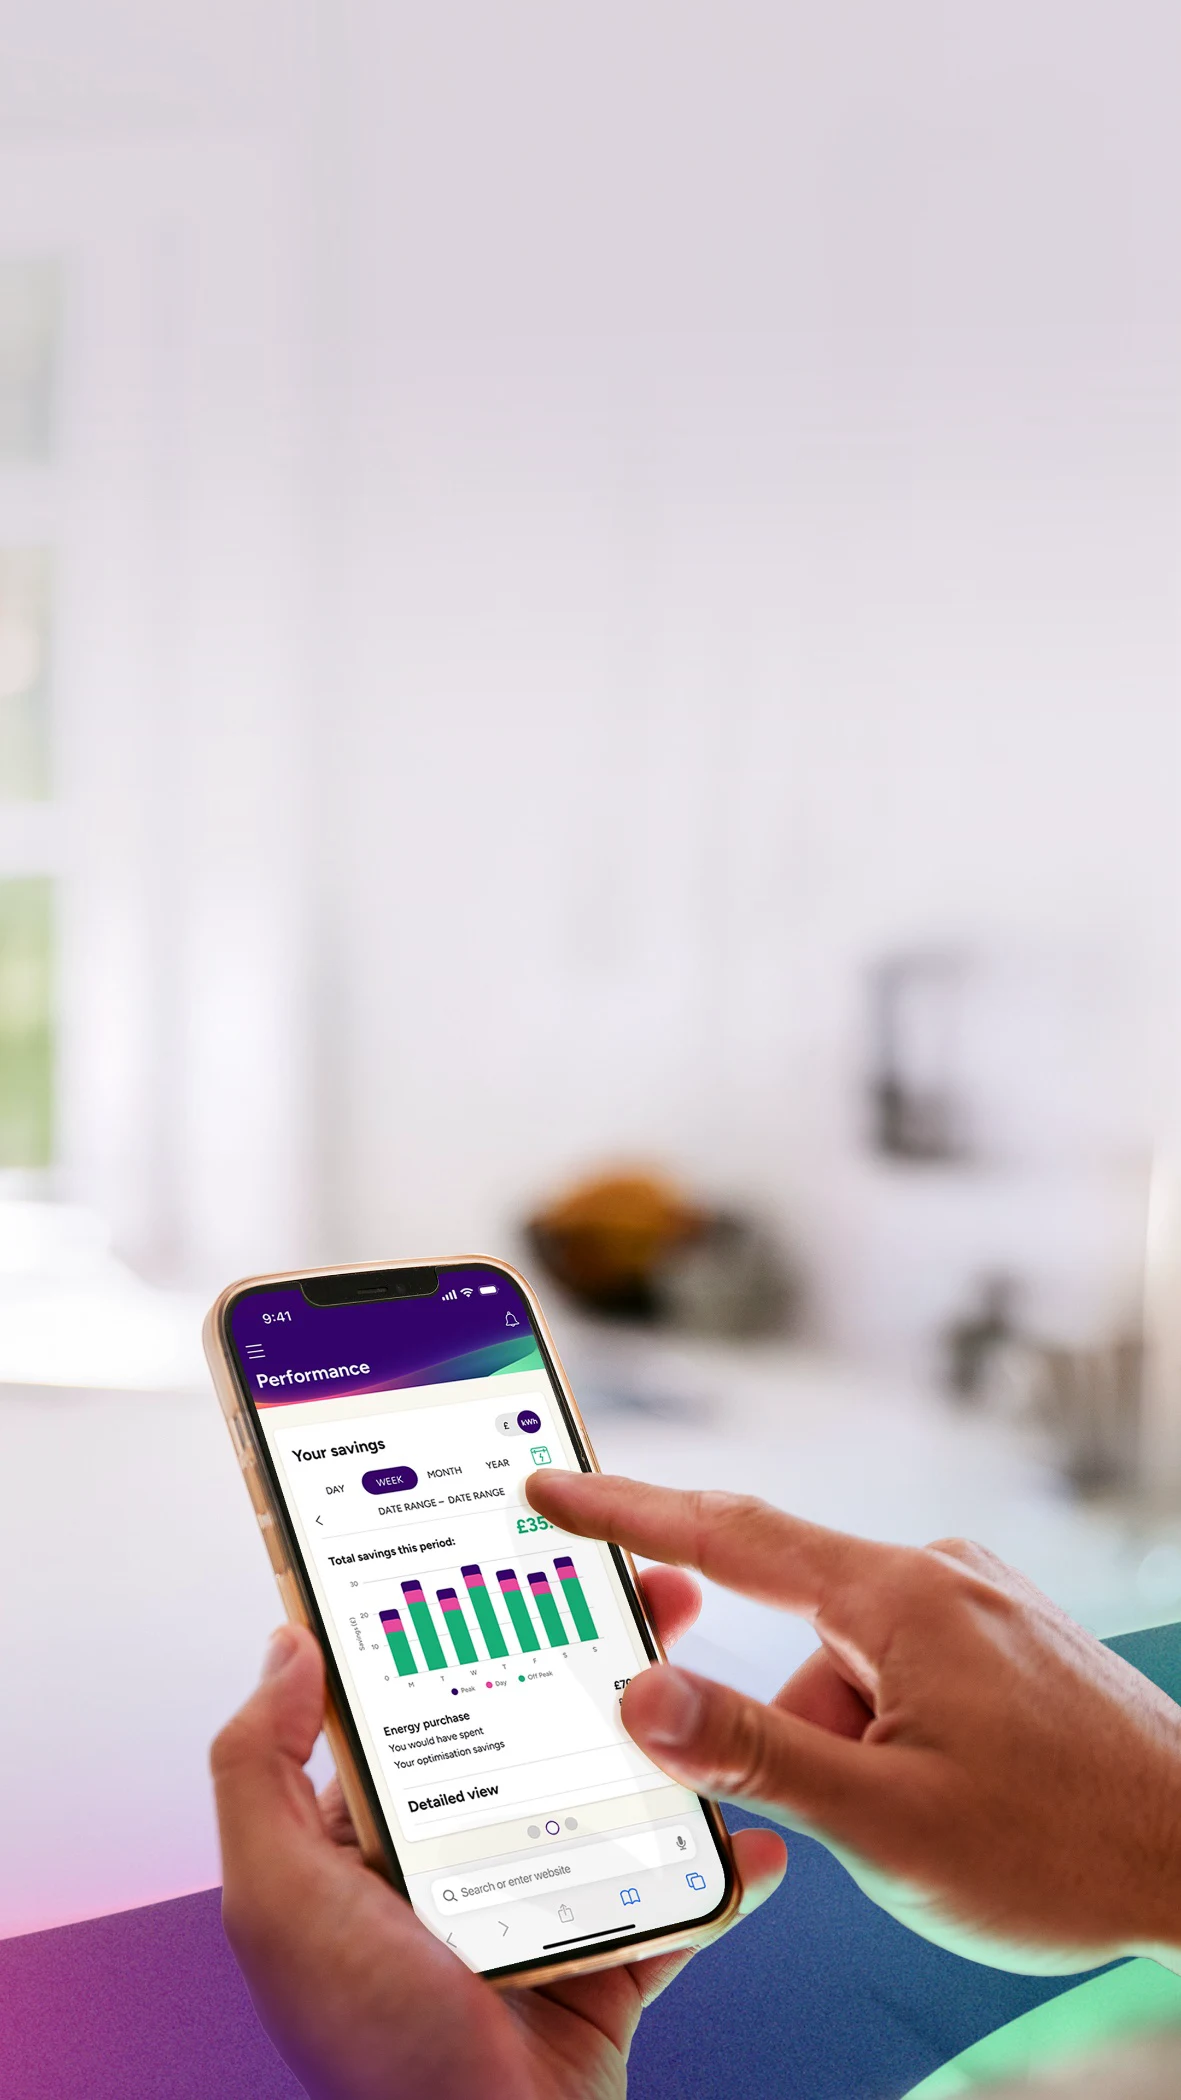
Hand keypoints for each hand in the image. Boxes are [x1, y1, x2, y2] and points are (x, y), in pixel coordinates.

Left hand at [211, 1568, 784, 2099]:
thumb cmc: (372, 2049)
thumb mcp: (278, 1898)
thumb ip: (257, 1770)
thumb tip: (286, 1643)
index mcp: (372, 1837)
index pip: (419, 1698)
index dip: (466, 1620)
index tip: (518, 1554)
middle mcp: (454, 1861)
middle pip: (535, 1726)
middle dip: (594, 1656)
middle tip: (648, 1596)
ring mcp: (538, 1906)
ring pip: (613, 1792)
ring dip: (666, 1738)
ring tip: (708, 1687)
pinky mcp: (608, 1959)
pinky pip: (674, 1900)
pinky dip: (719, 1871)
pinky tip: (750, 1834)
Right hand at [526, 1469, 1180, 1975]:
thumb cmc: (1065, 1849)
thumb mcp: (886, 1820)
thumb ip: (753, 1751)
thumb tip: (640, 1695)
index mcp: (898, 1595)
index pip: (728, 1532)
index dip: (624, 1511)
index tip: (549, 1489)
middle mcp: (938, 1575)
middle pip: (794, 1632)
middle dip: (788, 1726)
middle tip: (848, 1808)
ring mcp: (978, 1605)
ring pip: (850, 1669)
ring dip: (849, 1749)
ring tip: (929, 1829)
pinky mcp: (1004, 1642)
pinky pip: (903, 1676)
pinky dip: (892, 1740)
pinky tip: (954, 1805)